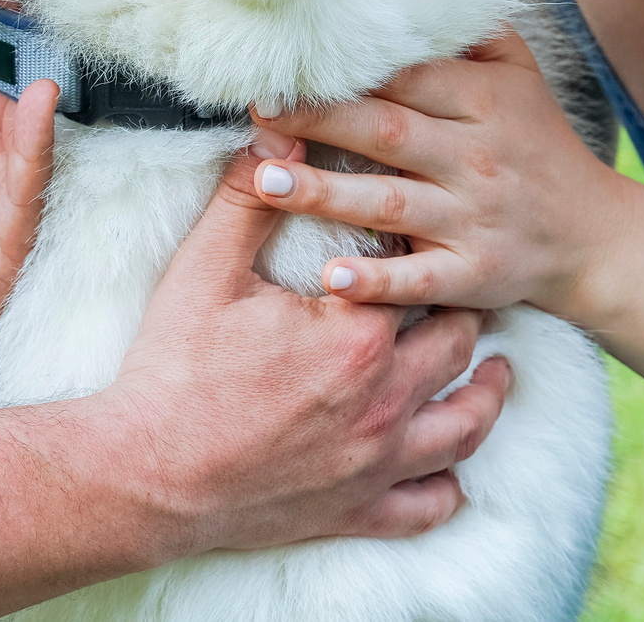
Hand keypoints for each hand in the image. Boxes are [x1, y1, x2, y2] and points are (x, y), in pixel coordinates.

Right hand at [101, 134, 513, 557]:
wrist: (144, 476)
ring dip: (486, 394)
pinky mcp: (358, 511)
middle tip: (460, 287)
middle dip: (462, 310)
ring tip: (498, 371)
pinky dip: (449, 487)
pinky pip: (427, 506)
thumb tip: (279, 132)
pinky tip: (453, 470)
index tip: (415, 230)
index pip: (416, 273)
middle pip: (455, 344)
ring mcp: (376, 462)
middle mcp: (383, 401)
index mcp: (356, 335)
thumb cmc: (172, 370)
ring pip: (463, 427)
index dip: (419, 248)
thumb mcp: (205, 268)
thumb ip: (250, 196)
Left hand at [254, 31, 622, 320]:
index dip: (348, 67)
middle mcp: (477, 156)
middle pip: (388, 131)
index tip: (286, 59)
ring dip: (326, 193)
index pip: (407, 75)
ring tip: (266, 179)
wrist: (595, 237)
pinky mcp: (474, 275)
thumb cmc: (539, 146)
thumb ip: (472, 31)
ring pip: (391, 202)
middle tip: (258, 110)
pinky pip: (419, 277)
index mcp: (484, 100)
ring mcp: (474, 218)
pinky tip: (331, 278)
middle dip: (320, 118)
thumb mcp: (520, 76)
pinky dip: (376, 280)